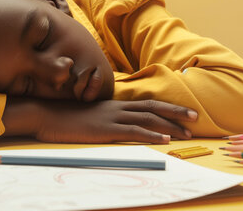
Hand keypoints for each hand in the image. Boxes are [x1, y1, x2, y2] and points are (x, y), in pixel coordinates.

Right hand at [34, 99, 197, 143]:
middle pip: (153, 107)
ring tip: (187, 133)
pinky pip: (133, 132)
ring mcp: (112, 117)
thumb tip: (117, 125)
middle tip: (196, 117)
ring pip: (148, 119)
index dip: (167, 107)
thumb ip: (105, 118)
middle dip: (177, 113)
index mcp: (115, 104)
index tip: (184, 112)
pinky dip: (151, 134)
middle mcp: (117, 108)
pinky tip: (164, 140)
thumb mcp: (89, 116)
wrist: (45, 114)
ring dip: (170, 126)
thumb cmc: (65, 117)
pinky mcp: (106, 129)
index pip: (147, 104)